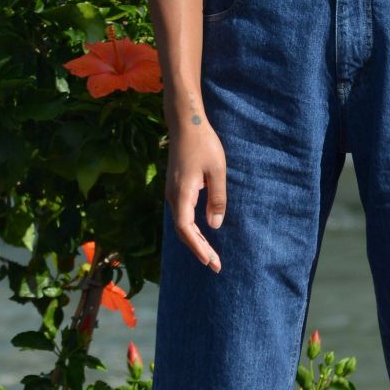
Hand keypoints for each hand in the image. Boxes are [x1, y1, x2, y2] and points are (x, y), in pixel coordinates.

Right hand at [165, 120, 227, 270]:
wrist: (185, 124)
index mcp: (182, 193)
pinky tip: (203, 234)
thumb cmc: (203, 145)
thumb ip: (216, 198)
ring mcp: (173, 192)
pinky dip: (192, 229)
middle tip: (215, 265)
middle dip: (199, 249)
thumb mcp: (216, 171)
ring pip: (182, 224)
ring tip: (210, 255)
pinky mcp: (176, 188)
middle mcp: (173, 196)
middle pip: (183, 231)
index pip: (186, 229)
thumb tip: (215, 225)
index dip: (197, 247)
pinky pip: (182, 215)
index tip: (209, 261)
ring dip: (196, 241)